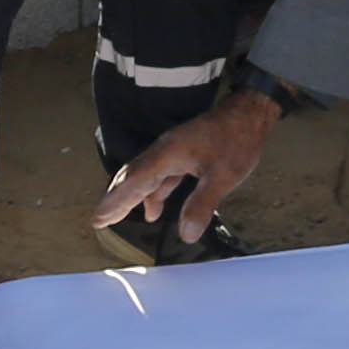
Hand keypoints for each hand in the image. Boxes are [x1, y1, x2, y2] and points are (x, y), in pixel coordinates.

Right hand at [94, 88, 284, 242]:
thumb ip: (202, 204)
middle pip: (132, 178)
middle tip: (101, 220)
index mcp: (167, 155)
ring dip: (132, 197)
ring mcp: (173, 151)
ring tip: (118, 216)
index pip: (134, 182)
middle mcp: (164, 152)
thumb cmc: (237, 140)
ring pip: (145, 177)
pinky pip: (160, 176)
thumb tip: (186, 235)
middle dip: (116, 200)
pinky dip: (153, 192)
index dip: (115, 202)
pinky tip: (153, 208)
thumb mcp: (223, 176)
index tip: (98, 218)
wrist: (250, 113)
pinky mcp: (184, 153)